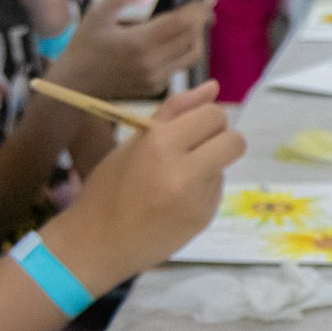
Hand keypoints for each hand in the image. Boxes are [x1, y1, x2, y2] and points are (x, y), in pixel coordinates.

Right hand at [42, 79, 244, 289]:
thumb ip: (176, 112)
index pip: (215, 116)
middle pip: (234, 141)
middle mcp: (185, 170)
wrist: (97, 243)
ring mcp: (198, 199)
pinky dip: (203, 191)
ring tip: (174, 181)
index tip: (189, 129)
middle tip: (193, 150)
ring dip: (209, 166)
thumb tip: (214, 87)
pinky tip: (174, 202)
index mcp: (162, 143)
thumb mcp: (134, 141)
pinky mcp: (204, 219)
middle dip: (220, 141)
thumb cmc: (109, 186)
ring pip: (225, 166)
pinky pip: (216, 191)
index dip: (205, 119)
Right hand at [50, 0, 213, 100]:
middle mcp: (152, 63)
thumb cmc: (85, 45)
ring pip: (191, 55)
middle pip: (191, 38)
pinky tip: (179, 39)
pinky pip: (179, 66)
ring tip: (197, 22)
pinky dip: (184, 51)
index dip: (197, 10)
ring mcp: (156, 78)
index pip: (180, 23)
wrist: (77, 84)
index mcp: (139, 43)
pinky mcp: (156, 88)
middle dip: (201, 21)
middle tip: (205, 7)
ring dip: (197, 37)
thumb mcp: (98, 13)